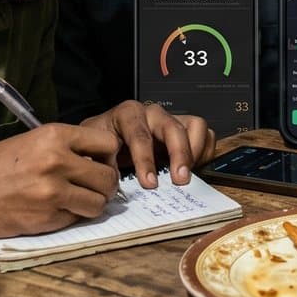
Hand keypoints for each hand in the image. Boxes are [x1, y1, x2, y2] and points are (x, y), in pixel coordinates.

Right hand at [0, 124, 124, 238]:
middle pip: (108, 178)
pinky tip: (55, 210)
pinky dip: (72, 217)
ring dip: (92, 204)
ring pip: (99, 203)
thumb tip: (100, 162)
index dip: (108, 157)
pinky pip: (77, 219)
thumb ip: (66, 148)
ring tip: (76, 200)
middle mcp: (57, 161)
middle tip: (93, 188)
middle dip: (105, 186)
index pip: (108, 144)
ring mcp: (52, 192)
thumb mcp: (32, 142)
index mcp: (54, 136)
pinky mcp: (47, 218)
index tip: (99, 163)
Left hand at [81, 99, 213, 189]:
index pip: (140, 134)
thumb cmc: (100, 144)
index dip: (145, 160)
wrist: (105, 139)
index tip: (149, 183)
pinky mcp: (184, 129)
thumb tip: (108, 176)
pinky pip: (205, 134)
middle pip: (173, 128)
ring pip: (195, 125)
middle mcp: (152, 113)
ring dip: (195, 151)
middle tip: (180, 180)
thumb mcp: (91, 150)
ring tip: (187, 175)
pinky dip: (204, 152)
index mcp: (127, 114)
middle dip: (178, 155)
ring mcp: (170, 119)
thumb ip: (97, 161)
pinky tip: (193, 169)